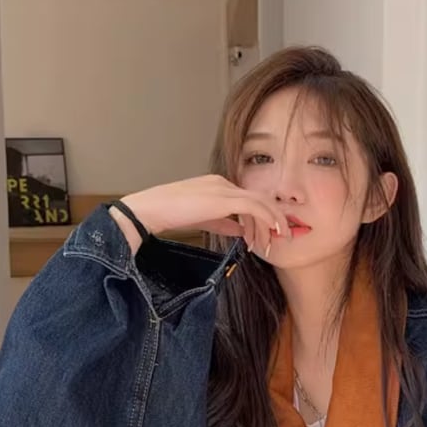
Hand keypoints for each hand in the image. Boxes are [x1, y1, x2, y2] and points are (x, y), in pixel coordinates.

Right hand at [108, 175, 286, 256]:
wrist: (152, 210)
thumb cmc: (171, 215)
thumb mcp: (204, 220)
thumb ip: (224, 223)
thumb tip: (241, 232)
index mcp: (218, 185)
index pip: (248, 200)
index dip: (259, 219)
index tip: (261, 238)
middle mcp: (224, 183)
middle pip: (258, 200)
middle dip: (270, 221)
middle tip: (274, 240)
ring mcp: (224, 188)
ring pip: (260, 203)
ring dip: (269, 223)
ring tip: (269, 243)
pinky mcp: (224, 198)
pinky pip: (254, 207)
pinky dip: (266, 220)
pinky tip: (269, 233)